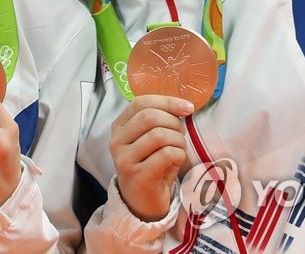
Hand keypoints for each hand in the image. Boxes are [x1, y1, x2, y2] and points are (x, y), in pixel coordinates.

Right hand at [110, 95, 193, 221]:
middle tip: (181, 135)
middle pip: (150, 117)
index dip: (167, 101)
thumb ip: (160, 120)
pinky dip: (179, 154)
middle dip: (174, 123)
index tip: (188, 107)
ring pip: (159, 135)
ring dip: (178, 140)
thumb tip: (183, 106)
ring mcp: (125, 159)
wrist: (143, 203)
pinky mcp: (137, 176)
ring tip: (179, 150)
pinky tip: (177, 161)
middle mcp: (117, 141)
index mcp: (119, 127)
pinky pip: (166, 154)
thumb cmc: (151, 166)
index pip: (141, 103)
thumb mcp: (151, 140)